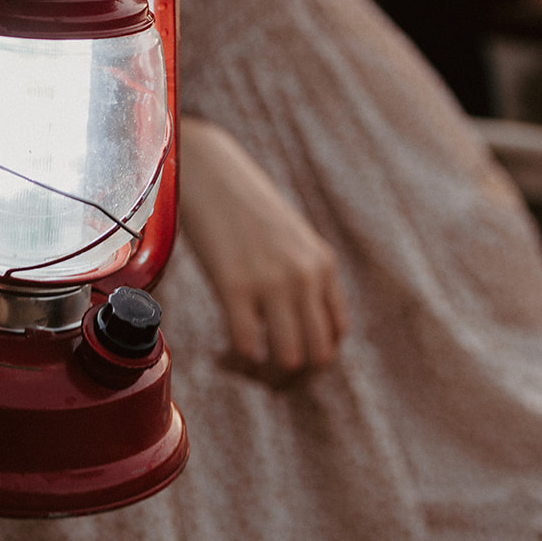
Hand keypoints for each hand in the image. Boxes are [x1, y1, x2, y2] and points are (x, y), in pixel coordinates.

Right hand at [179, 118, 347, 384]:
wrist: (206, 165)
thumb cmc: (239, 200)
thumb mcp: (286, 235)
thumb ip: (299, 273)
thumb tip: (292, 322)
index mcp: (322, 263)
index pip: (335, 337)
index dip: (308, 358)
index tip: (276, 354)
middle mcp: (305, 274)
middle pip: (318, 356)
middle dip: (288, 375)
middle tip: (257, 368)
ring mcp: (272, 280)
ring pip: (289, 359)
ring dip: (263, 374)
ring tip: (237, 362)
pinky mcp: (234, 283)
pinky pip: (248, 346)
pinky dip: (237, 359)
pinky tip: (221, 351)